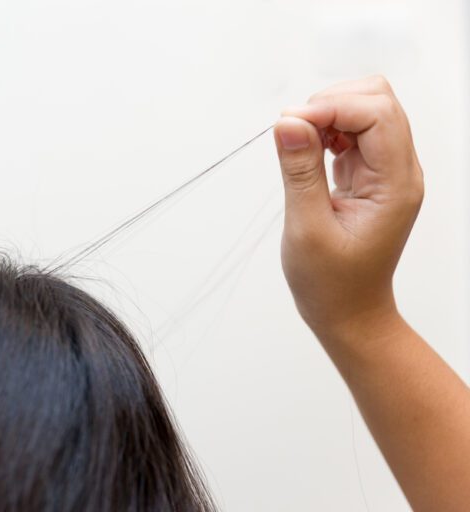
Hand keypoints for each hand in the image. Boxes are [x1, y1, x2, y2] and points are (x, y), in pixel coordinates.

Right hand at [273, 76, 423, 337]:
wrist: (349, 312)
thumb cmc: (331, 283)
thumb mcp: (306, 228)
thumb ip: (300, 170)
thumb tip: (287, 121)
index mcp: (395, 185)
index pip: (377, 114)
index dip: (331, 107)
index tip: (289, 124)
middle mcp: (399, 171)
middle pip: (378, 101)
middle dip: (331, 103)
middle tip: (291, 131)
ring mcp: (386, 171)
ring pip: (366, 110)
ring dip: (328, 114)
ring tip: (298, 143)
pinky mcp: (369, 174)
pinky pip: (354, 131)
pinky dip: (327, 129)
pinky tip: (307, 151)